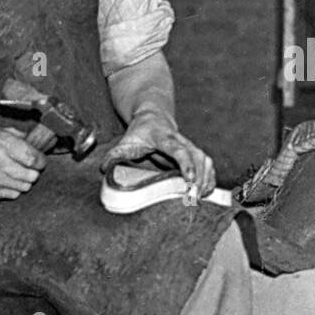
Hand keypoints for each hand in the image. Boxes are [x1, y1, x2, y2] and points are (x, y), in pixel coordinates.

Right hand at [0, 126, 45, 198]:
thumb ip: (20, 137)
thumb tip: (38, 145)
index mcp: (3, 143)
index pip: (34, 158)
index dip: (41, 161)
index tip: (39, 161)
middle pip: (32, 175)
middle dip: (33, 171)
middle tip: (28, 168)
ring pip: (24, 187)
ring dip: (24, 181)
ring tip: (15, 174)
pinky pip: (13, 194)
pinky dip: (13, 188)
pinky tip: (6, 180)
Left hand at [100, 110, 215, 195]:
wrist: (153, 118)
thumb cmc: (139, 132)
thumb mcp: (126, 141)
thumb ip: (115, 154)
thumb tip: (104, 168)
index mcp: (164, 137)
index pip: (177, 149)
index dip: (185, 164)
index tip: (188, 179)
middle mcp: (181, 140)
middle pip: (197, 156)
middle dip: (199, 177)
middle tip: (195, 196)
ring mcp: (190, 146)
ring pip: (205, 160)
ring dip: (206, 178)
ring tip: (201, 196)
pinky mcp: (195, 154)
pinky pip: (208, 165)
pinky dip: (210, 178)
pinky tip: (207, 192)